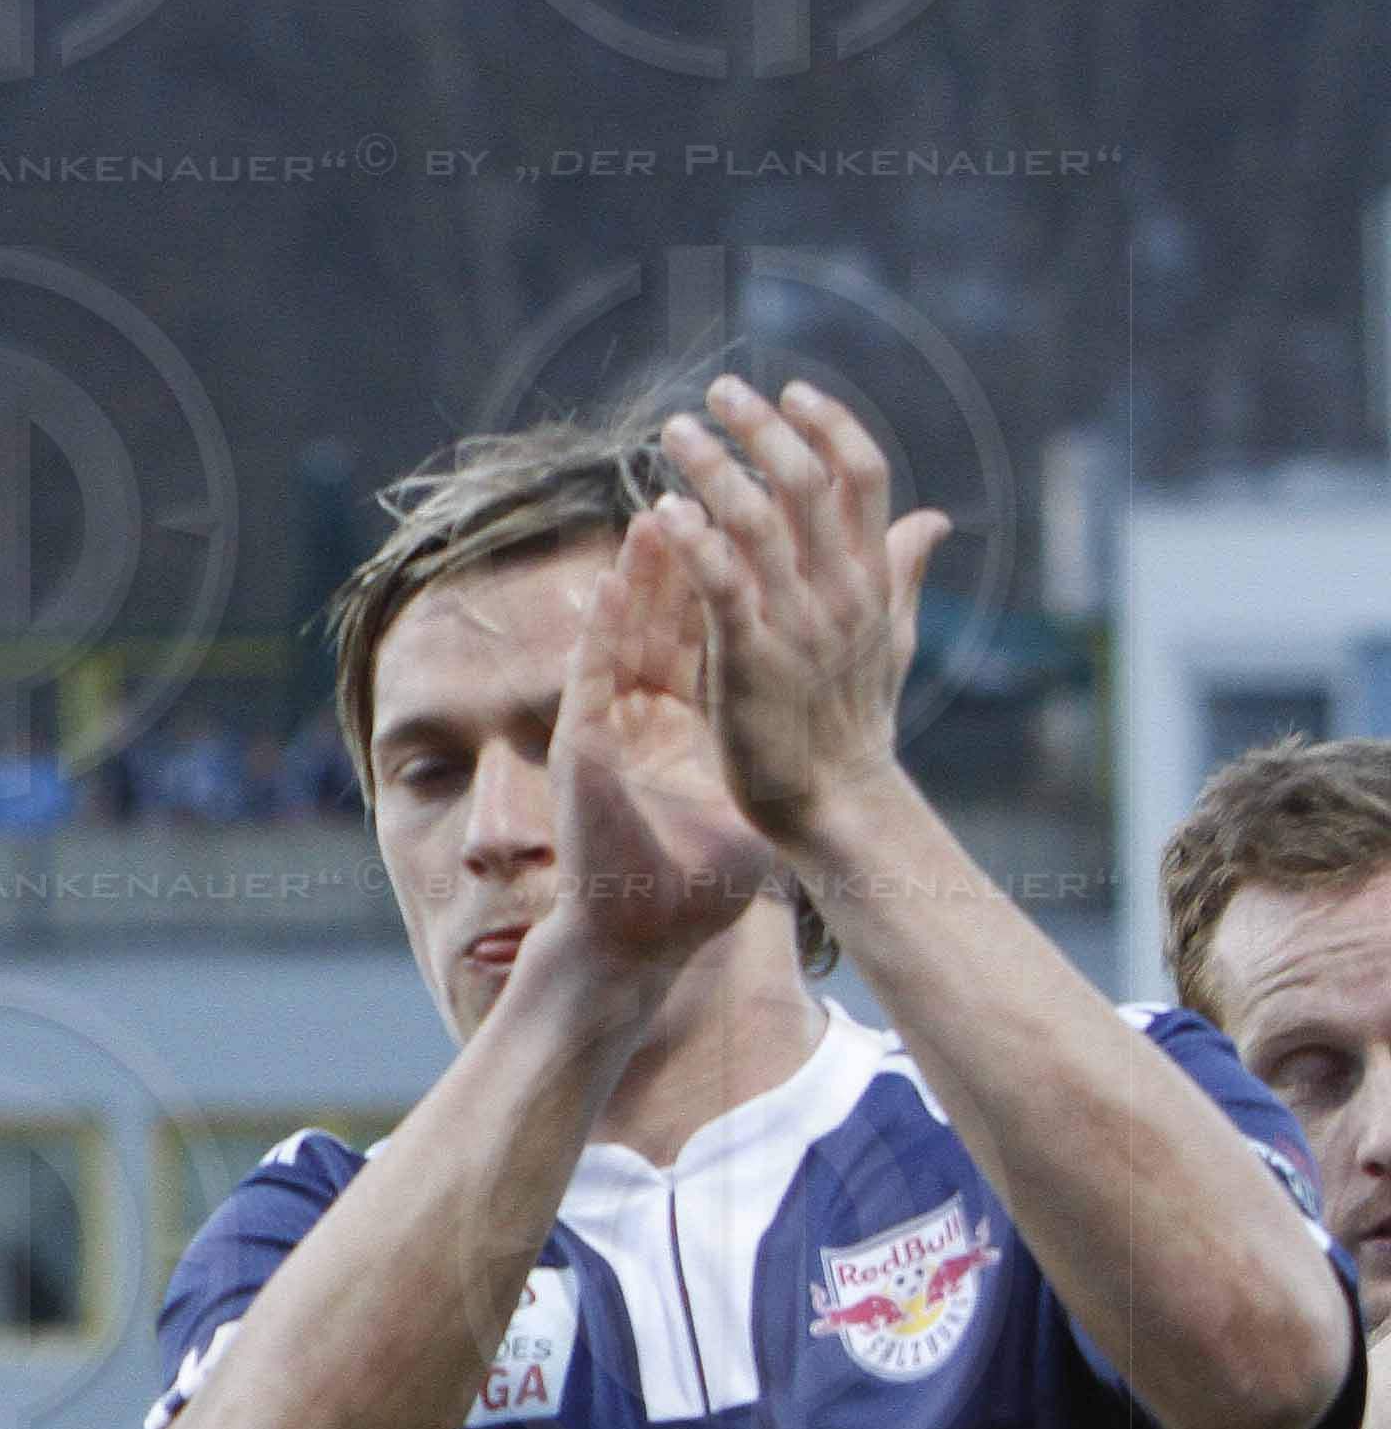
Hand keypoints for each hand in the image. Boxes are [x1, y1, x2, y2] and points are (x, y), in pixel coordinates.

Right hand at [537, 502, 781, 985]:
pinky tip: (605, 587)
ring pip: (622, 635)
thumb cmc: (702, 885)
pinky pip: (589, 677)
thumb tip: (847, 731)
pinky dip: (596, 630)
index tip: (755, 526)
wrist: (645, 937)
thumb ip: (794, 755)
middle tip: (703, 491)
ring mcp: (607, 726)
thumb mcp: (762, 806)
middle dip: (682, 556)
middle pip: (663, 620)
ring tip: (656, 513)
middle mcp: (642, 715)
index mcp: (687, 724)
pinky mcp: (581, 747)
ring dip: (636, 576)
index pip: (708, 636)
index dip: (728, 581)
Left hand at [646, 377, 944, 851]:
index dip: (831, 426)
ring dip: (715, 469)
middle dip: (764, 429)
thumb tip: (935, 518)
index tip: (791, 390)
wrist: (834, 799)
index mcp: (873, 578)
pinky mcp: (751, 658)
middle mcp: (842, 591)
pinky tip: (663, 510)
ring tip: (676, 433)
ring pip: (760, 522)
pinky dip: (694, 541)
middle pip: (810, 484)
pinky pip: (722, 584)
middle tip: (720, 391)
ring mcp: (799, 622)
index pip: (866, 478)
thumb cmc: (853, 716)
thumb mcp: (889, 635)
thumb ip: (902, 571)